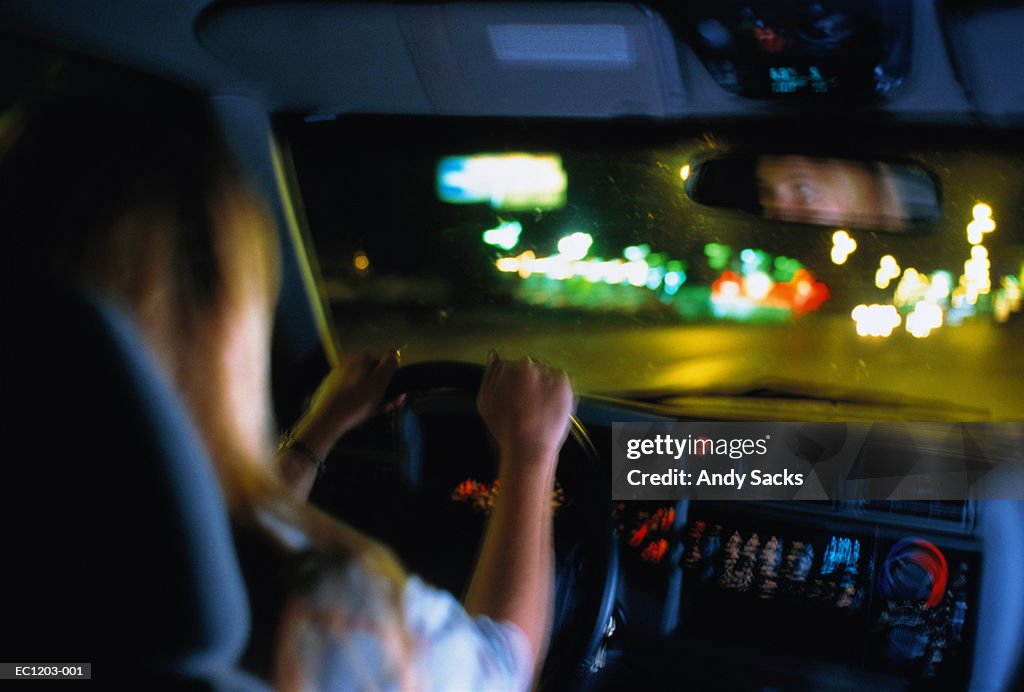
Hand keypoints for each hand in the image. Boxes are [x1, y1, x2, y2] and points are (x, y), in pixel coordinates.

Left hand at [293, 350, 401, 455]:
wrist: (328, 419)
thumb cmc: (355, 401)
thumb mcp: (380, 381)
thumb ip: (390, 364)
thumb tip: (394, 352)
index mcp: (360, 359)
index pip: (383, 362)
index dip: (392, 378)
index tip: (397, 392)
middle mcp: (348, 364)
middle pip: (373, 376)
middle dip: (384, 391)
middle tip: (389, 405)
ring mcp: (338, 378)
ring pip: (363, 387)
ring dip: (373, 399)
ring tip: (376, 411)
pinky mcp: (332, 391)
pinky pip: (352, 395)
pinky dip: (359, 403)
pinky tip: (362, 413)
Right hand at [476, 353, 573, 470]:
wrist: (528, 447)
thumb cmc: (504, 428)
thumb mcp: (485, 401)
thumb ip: (489, 374)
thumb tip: (494, 355)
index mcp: (507, 367)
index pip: (510, 366)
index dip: (512, 384)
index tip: (514, 398)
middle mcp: (528, 365)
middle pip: (528, 367)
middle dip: (528, 382)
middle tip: (527, 405)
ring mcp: (547, 373)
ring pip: (545, 374)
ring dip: (543, 385)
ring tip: (539, 408)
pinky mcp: (563, 383)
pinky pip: (560, 380)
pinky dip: (557, 390)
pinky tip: (549, 406)